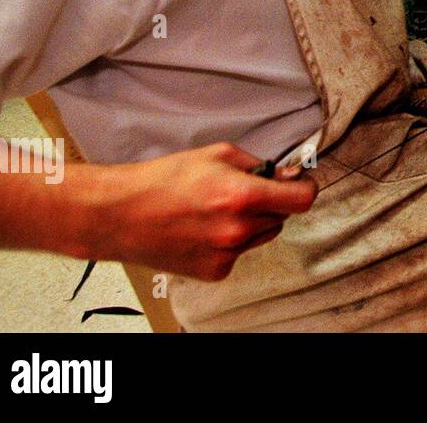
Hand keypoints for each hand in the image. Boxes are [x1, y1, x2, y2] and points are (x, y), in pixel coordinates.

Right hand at [93, 142, 316, 281]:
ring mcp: (227, 254)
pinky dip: (231, 241)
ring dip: (253, 222)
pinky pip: (240, 252)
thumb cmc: (163, 180)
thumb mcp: (217, 155)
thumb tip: (289, 174)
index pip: (302, 200)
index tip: (299, 183)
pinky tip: (205, 228)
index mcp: (241, 196)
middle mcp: (238, 230)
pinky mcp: (215, 271)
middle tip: (243, 191)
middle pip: (282, 217)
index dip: (305, 188)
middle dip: (271, 202)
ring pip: (263, 235)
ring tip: (218, 210)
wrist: (120, 215)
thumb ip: (260, 165)